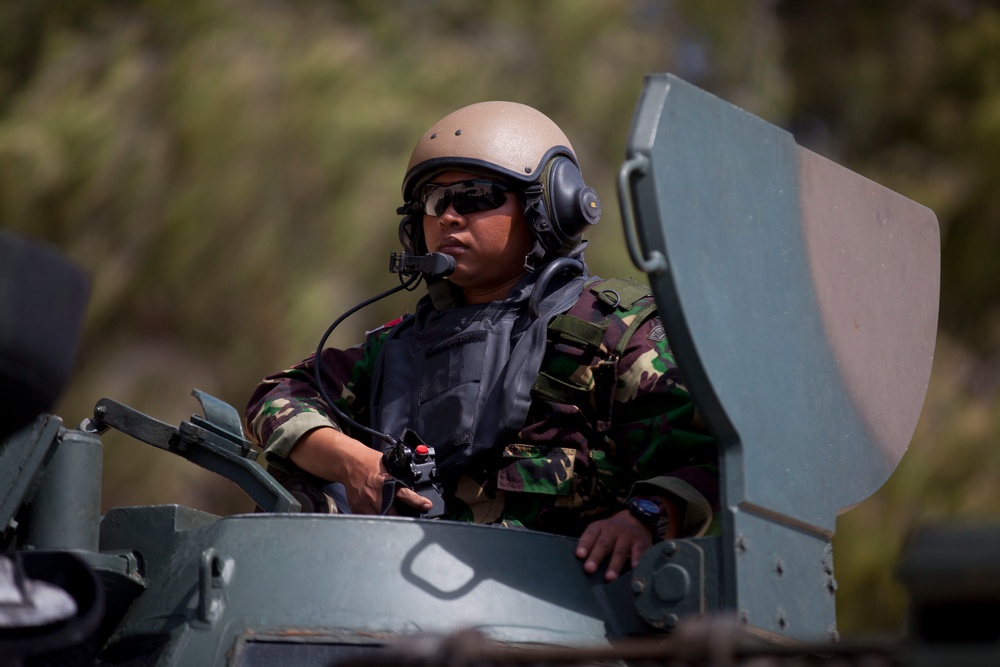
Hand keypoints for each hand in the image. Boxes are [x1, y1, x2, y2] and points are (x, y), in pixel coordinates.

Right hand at [289, 427, 431, 514]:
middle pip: (392, 514)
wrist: (350, 463)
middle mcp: (376, 495)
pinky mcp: (357, 509)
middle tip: (411, 520)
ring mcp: (365, 503)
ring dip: (389, 521)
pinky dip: (376, 521)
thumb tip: (414, 486)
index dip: (417, 501)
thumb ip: (399, 477)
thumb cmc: (370, 463)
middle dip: (403, 518)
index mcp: (386, 482)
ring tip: (396, 522)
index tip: (427, 505)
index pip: (404, 494)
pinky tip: (380, 518)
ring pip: (381, 520)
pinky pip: (369, 520)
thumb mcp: (389, 466)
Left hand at [575, 510, 652, 581]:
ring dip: (614, 565)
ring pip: (619, 551)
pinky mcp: (640, 543)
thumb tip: (578, 564)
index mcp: (599, 528)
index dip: (585, 544)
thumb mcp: (600, 532)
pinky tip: (633, 568)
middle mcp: (613, 531)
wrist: (636, 520)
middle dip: (596, 557)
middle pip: (604, 544)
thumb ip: (591, 544)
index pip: (590, 534)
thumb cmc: (611, 533)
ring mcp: (627, 537)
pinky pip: (638, 552)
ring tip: (609, 578)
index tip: (579, 555)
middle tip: (589, 569)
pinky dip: (636, 560)